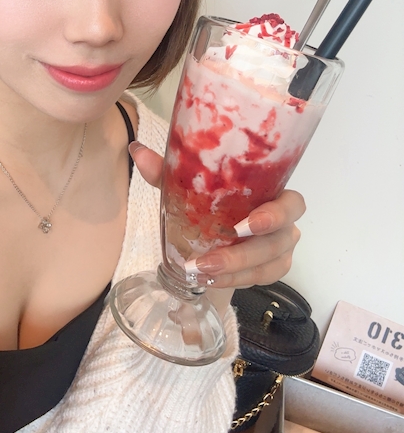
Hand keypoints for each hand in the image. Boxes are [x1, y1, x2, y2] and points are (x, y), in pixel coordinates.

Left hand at [129, 142, 304, 290]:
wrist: (216, 226)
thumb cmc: (214, 199)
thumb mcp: (191, 185)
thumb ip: (168, 171)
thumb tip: (138, 151)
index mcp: (274, 195)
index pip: (294, 204)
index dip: (278, 215)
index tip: (246, 224)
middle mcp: (284, 224)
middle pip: (278, 242)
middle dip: (243, 253)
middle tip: (209, 260)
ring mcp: (280, 249)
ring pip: (269, 265)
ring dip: (234, 271)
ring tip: (199, 271)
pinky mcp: (270, 269)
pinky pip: (259, 280)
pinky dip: (234, 282)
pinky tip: (208, 281)